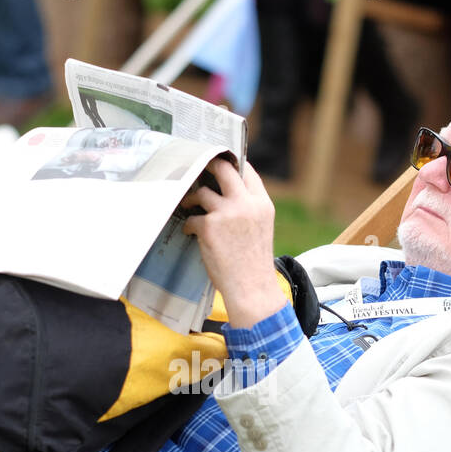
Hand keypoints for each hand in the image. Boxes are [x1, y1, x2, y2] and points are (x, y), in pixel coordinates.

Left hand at [181, 158, 286, 326]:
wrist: (251, 289)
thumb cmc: (253, 263)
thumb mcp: (261, 228)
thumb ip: (248, 208)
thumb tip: (224, 191)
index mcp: (262, 204)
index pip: (247, 171)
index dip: (232, 163)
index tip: (219, 161)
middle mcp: (246, 204)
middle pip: (223, 169)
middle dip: (207, 165)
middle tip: (197, 168)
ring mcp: (227, 213)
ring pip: (201, 192)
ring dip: (191, 198)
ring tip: (188, 206)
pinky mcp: (209, 227)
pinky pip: (192, 218)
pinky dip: (188, 226)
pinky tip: (190, 233)